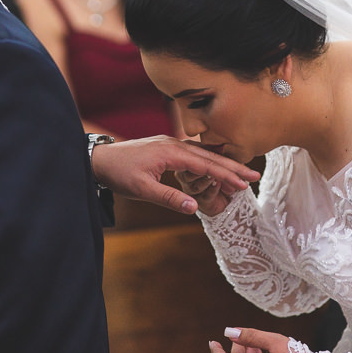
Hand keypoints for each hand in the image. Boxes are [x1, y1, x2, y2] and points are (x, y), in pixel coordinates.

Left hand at [91, 136, 259, 213]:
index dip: (226, 175)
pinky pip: (192, 154)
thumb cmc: (118, 173)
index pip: (206, 165)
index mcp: (171, 153)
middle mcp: (174, 144)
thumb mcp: (142, 189)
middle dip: (232, 167)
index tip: (245, 184)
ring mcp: (169, 144)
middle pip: (209, 156)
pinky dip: (207, 161)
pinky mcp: (164, 148)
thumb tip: (195, 207)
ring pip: (202, 154)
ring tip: (240, 173)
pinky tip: (214, 166)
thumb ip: (170, 197)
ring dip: (221, 164)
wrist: (97, 159)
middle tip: (254, 176)